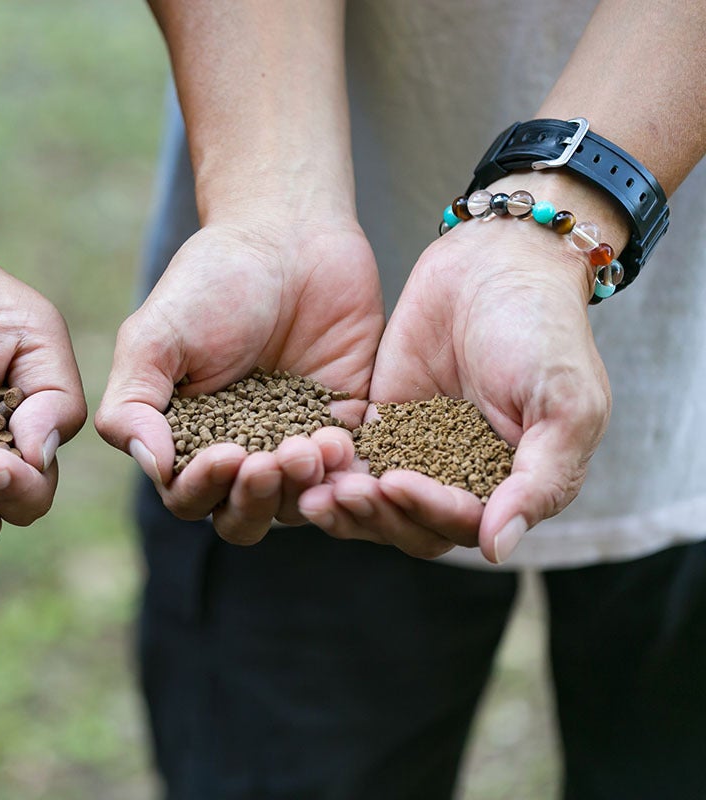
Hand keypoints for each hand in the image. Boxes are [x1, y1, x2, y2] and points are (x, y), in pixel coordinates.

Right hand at [96, 218, 383, 543]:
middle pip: (243, 517)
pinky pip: (351, 470)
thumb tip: (151, 465)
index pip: (188, 498)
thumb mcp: (154, 338)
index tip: (228, 455)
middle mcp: (239, 452)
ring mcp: (294, 442)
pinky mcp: (347, 425)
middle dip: (258, 499)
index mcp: (186, 441)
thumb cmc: (210, 281)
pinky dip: (347, 470)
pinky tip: (342, 439)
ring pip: (298, 502)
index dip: (205, 489)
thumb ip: (133, 404)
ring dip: (304, 487)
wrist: (287, 234)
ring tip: (315, 446)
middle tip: (276, 459)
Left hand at [298, 216, 610, 561]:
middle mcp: (459, 480)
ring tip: (311, 490)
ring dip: (343, 503)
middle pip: (408, 525)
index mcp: (509, 488)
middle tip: (338, 494)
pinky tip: (299, 456)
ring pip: (372, 502)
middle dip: (374, 515)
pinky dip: (325, 466)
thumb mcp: (565, 405)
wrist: (496, 263)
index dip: (428, 512)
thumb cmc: (546, 332)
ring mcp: (414, 453)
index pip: (460, 525)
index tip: (396, 483)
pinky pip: (347, 459)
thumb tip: (497, 549)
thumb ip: (539, 480)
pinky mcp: (377, 423)